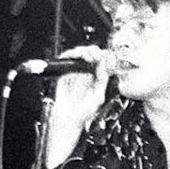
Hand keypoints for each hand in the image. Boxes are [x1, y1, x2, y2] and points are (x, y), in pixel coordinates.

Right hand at [42, 45, 110, 168]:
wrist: (68, 118)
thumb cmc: (84, 111)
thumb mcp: (98, 95)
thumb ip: (102, 79)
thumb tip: (104, 63)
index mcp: (97, 77)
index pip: (102, 61)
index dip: (104, 56)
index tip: (105, 57)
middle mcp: (87, 72)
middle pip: (92, 54)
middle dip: (94, 51)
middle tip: (95, 55)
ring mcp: (75, 71)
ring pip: (80, 53)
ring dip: (84, 51)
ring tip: (87, 56)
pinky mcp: (64, 71)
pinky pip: (67, 58)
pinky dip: (72, 54)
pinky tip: (78, 56)